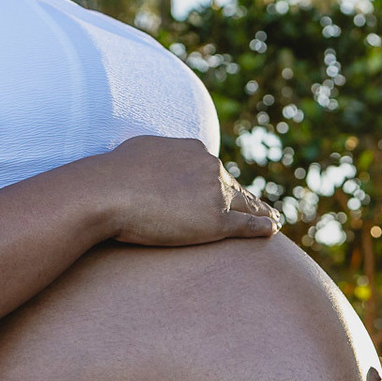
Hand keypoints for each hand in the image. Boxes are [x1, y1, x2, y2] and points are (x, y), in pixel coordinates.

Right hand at [91, 136, 280, 244]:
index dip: (220, 184)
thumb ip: (158, 155)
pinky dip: (263, 227)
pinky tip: (273, 230)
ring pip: (246, 204)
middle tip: (261, 209)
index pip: (212, 170)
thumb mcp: (140, 150)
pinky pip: (248, 224)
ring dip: (261, 212)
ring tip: (273, 220)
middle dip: (245, 199)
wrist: (108, 193)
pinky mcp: (217, 220)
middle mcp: (210, 167)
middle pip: (233, 187)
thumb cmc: (113, 175)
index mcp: (193, 150)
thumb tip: (157, 158)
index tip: (227, 192)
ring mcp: (215, 193)